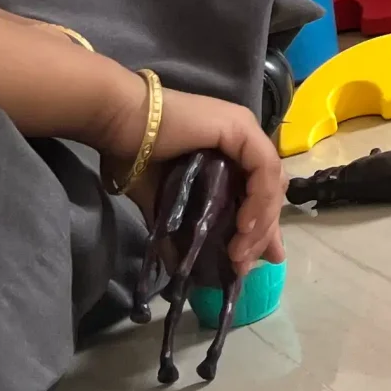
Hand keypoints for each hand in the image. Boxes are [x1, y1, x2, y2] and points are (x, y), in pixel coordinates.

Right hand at [98, 77, 286, 270]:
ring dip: (260, 223)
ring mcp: (245, 131)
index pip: (259, 193)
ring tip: (239, 253)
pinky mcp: (240, 128)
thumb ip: (180, 230)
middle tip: (243, 264)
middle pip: (269, 191)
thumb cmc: (133, 157)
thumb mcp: (166, 204)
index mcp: (230, 153)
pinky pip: (264, 169)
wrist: (119, 125)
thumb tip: (180, 265)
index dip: (261, 229)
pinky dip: (259, 200)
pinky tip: (244, 225)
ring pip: (271, 182)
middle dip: (262, 233)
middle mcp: (244, 140)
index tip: (253, 262)